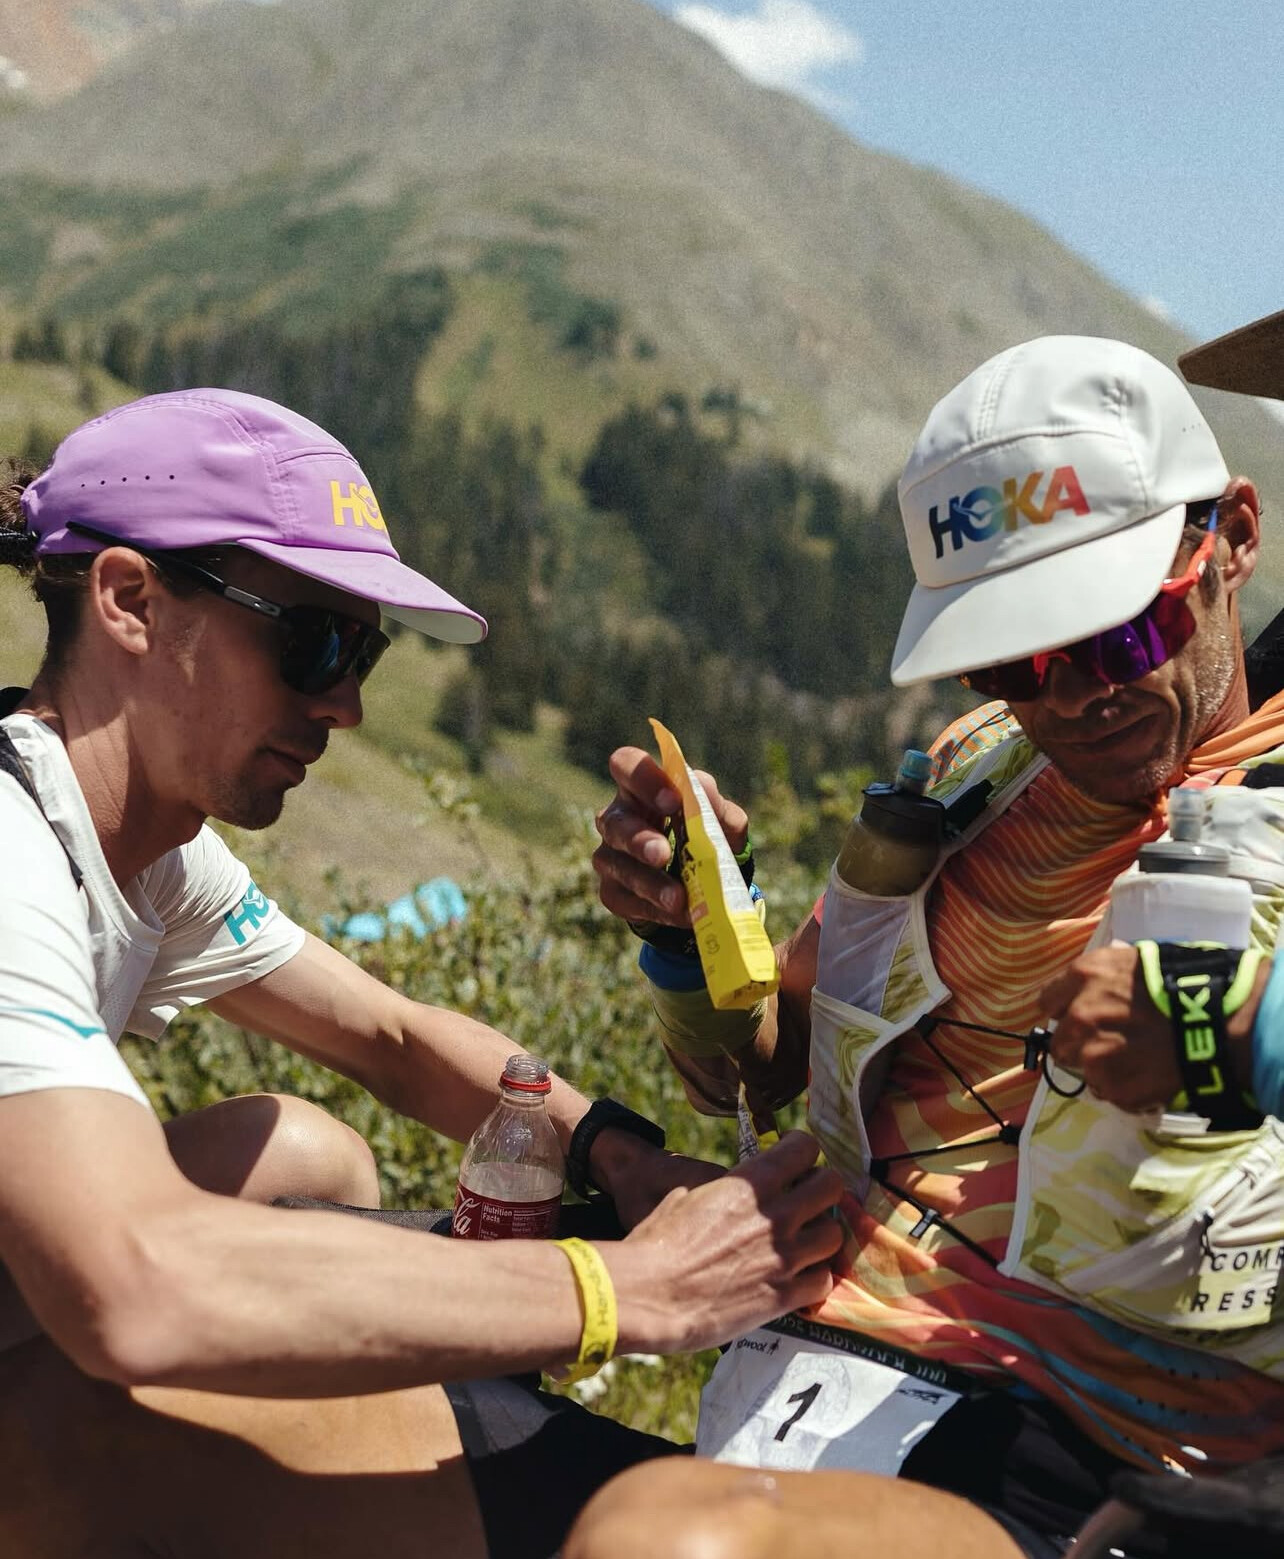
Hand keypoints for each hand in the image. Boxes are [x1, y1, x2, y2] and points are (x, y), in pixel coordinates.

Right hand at [592, 745, 747, 927]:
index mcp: (641, 788)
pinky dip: (655, 909)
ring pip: (617, 865)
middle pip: (613, 821)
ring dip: (649, 883)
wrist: (704, 883)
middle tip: (662, 854)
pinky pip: (626, 901)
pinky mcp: (612, 892)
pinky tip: (679, 914)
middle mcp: (617, 818)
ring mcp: (610, 856)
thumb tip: (705, 795)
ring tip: (679, 899)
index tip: (672, 800)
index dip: (644, 780)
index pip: (626, 764)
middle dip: (638, 838)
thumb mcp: (722, 820)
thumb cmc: (706, 835)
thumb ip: (718, 807)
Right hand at [608, 1131, 841, 1354]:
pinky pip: (823, 1282)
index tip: (795, 1161)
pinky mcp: (784, 1297)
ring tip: (806, 1241)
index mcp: (749, 1184)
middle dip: (822, 1189)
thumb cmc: (656, 1245)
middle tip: (808, 1200)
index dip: (802, 1151)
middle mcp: (776, 1216)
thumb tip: (722, 1191)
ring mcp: (784, 1257)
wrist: (650, 1297)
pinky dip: (814, 1279)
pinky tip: (799, 1279)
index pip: (804, 1148)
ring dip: (822, 1235)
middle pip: (832, 1186)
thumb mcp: (683, 1197)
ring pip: (835, 1235)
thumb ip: (718, 1190)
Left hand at [1039, 944, 1182, 1110]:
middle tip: (1110, 1045)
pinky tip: (1147, 1077)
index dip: (1063, 1012)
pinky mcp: (1114, 1086)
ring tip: (1135, 1062)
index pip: (1047, 1003)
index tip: (1076, 1019)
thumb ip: (1100, 977)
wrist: (1216, 1021)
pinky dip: (1125, 1090)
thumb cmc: (1182, 982)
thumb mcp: (1133, 960)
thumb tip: (1086, 989)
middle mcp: (1080, 1017)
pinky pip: (1109, 1093)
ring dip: (1103, 1070)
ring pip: (1085, 1071)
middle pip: (1060, 1044)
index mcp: (1083, 977)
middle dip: (1079, 1046)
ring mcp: (1095, 1055)